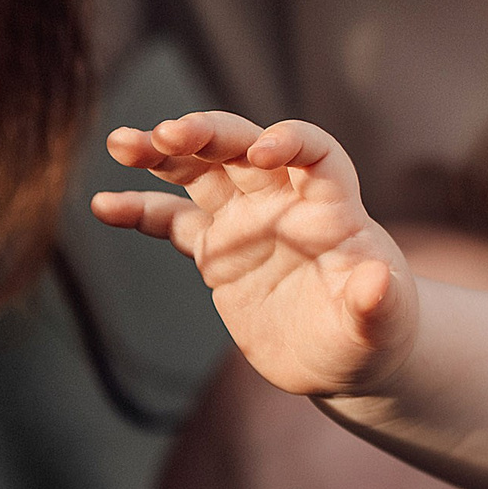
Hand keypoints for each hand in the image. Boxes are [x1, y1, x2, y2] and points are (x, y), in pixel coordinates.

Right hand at [95, 111, 412, 396]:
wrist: (345, 355)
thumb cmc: (376, 332)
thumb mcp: (382, 323)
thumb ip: (378, 302)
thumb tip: (379, 282)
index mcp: (332, 207)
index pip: (315, 153)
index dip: (291, 141)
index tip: (261, 151)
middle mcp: (285, 203)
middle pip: (245, 148)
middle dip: (209, 134)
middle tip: (167, 133)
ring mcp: (247, 222)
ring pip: (202, 172)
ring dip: (164, 152)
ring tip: (122, 143)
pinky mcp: (217, 251)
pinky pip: (172, 222)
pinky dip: (140, 210)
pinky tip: (104, 205)